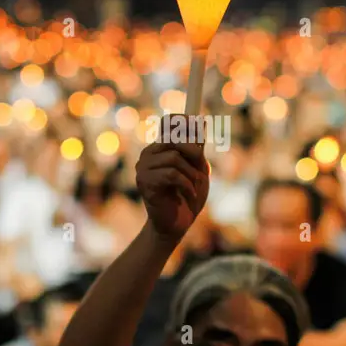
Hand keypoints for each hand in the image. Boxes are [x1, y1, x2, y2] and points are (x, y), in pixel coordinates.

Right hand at [136, 116, 208, 240]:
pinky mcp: (144, 182)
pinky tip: (189, 195)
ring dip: (192, 174)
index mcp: (161, 147)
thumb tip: (202, 121)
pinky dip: (187, 185)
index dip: (186, 122)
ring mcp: (143, 167)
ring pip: (174, 158)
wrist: (177, 225)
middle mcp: (149, 154)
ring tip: (194, 188)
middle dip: (194, 153)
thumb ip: (197, 148)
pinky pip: (172, 174)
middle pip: (174, 138)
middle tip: (202, 170)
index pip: (169, 122)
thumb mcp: (198, 168)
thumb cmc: (188, 196)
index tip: (202, 132)